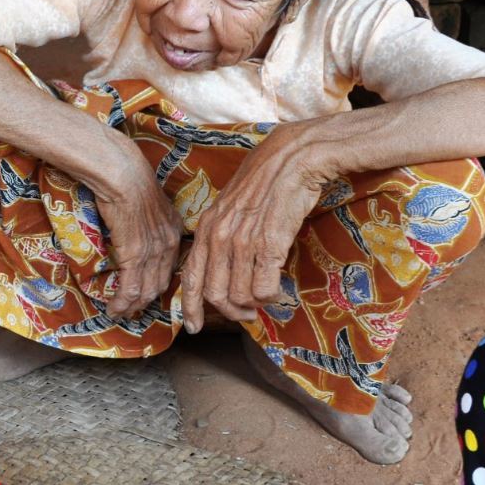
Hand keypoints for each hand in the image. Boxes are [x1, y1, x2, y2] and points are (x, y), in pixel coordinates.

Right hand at [93, 143, 183, 319]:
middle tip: (133, 311)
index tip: (147, 293)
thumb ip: (150, 219)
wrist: (123, 174)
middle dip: (146, 301)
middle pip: (161, 284)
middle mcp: (169, 245)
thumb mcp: (150, 201)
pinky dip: (122, 302)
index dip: (158, 284)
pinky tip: (113, 308)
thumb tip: (138, 226)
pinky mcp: (135, 255)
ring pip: (146, 291)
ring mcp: (153, 252)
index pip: (171, 267)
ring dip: (132, 306)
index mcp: (175, 231)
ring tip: (120, 313)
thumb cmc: (130, 179)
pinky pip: (130, 288)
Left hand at [180, 119, 325, 331]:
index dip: (190, 307)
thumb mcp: (232, 206)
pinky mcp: (269, 245)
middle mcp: (219, 236)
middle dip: (230, 313)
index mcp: (206, 227)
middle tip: (247, 315)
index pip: (190, 278)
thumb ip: (223, 234)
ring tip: (265, 299)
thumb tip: (223, 266)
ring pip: (239, 296)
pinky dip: (271, 296)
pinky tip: (278, 288)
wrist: (295, 157)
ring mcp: (243, 242)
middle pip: (215, 295)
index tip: (193, 326)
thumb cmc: (268, 180)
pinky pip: (264, 288)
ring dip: (254, 305)